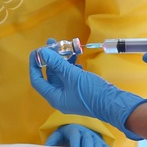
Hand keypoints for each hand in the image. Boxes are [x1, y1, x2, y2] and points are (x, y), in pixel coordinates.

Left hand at [29, 47, 146, 135]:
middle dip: (50, 58)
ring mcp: (70, 93)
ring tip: (65, 45)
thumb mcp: (72, 76)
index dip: (34, 65)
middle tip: (52, 43)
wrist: (112, 103)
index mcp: (54, 97)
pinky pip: (70, 75)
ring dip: (61, 60)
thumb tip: (42, 52)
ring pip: (61, 73)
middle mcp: (59, 96)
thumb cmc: (90, 92)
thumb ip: (57, 63)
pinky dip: (71, 65)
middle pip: (49, 75)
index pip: (37, 80)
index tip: (36, 51)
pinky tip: (75, 57)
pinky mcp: (79, 89)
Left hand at [45, 123, 109, 146]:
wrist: (77, 130)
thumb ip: (52, 140)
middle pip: (88, 138)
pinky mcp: (101, 143)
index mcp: (74, 131)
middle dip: (88, 146)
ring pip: (97, 142)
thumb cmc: (66, 136)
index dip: (75, 142)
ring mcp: (94, 138)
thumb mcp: (58, 135)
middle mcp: (85, 133)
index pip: (75, 135)